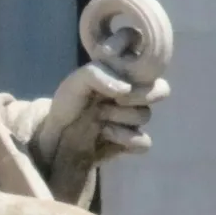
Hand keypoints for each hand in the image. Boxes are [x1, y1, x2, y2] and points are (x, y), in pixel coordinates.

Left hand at [31, 62, 168, 199]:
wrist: (55, 132)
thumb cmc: (68, 102)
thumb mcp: (78, 80)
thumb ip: (100, 74)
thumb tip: (126, 89)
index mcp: (126, 77)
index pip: (153, 71)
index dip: (142, 79)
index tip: (118, 86)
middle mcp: (133, 97)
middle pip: (160, 91)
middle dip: (137, 96)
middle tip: (114, 100)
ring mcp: (133, 121)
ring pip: (146, 115)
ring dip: (122, 116)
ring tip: (99, 119)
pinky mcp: (130, 143)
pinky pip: (144, 142)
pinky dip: (128, 138)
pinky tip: (107, 134)